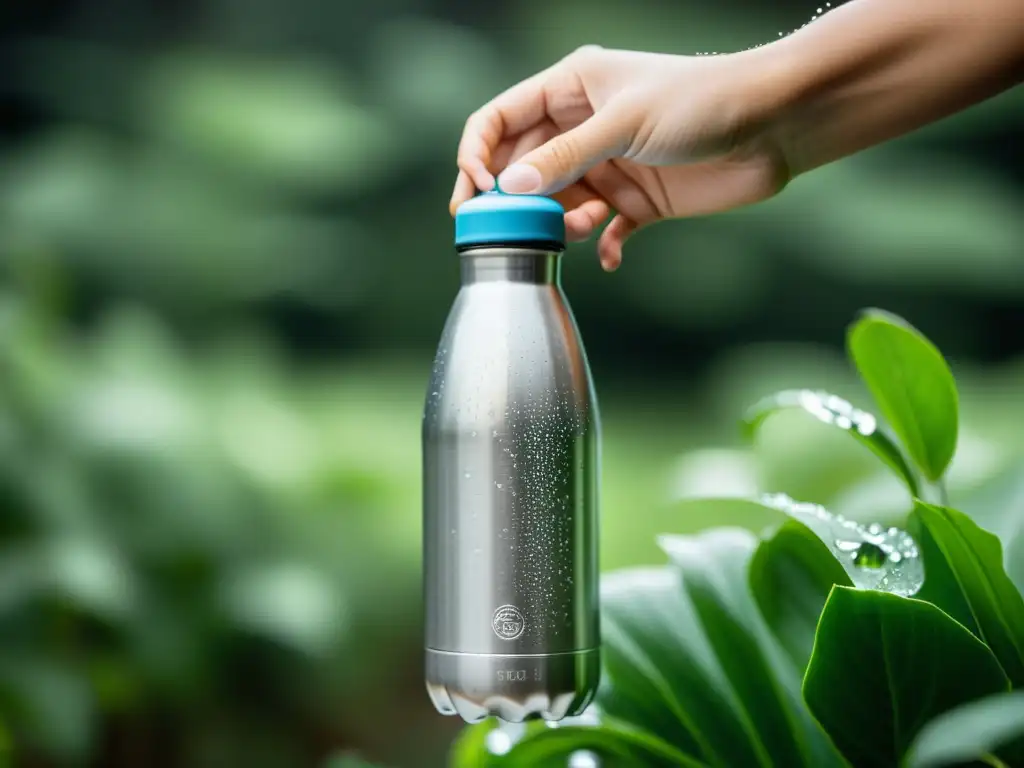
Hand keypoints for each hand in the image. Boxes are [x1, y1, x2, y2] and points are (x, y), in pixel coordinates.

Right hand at [450, 45, 789, 269]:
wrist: (775, 126)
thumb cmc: (703, 101)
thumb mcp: (624, 125)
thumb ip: (564, 158)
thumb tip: (509, 188)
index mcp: (573, 89)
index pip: (501, 119)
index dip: (478, 154)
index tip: (474, 193)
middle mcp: (585, 127)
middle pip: (523, 167)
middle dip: (517, 200)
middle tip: (511, 230)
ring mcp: (611, 165)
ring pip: (560, 203)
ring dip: (563, 224)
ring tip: (584, 227)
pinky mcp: (638, 200)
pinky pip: (604, 230)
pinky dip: (602, 246)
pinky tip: (611, 256)